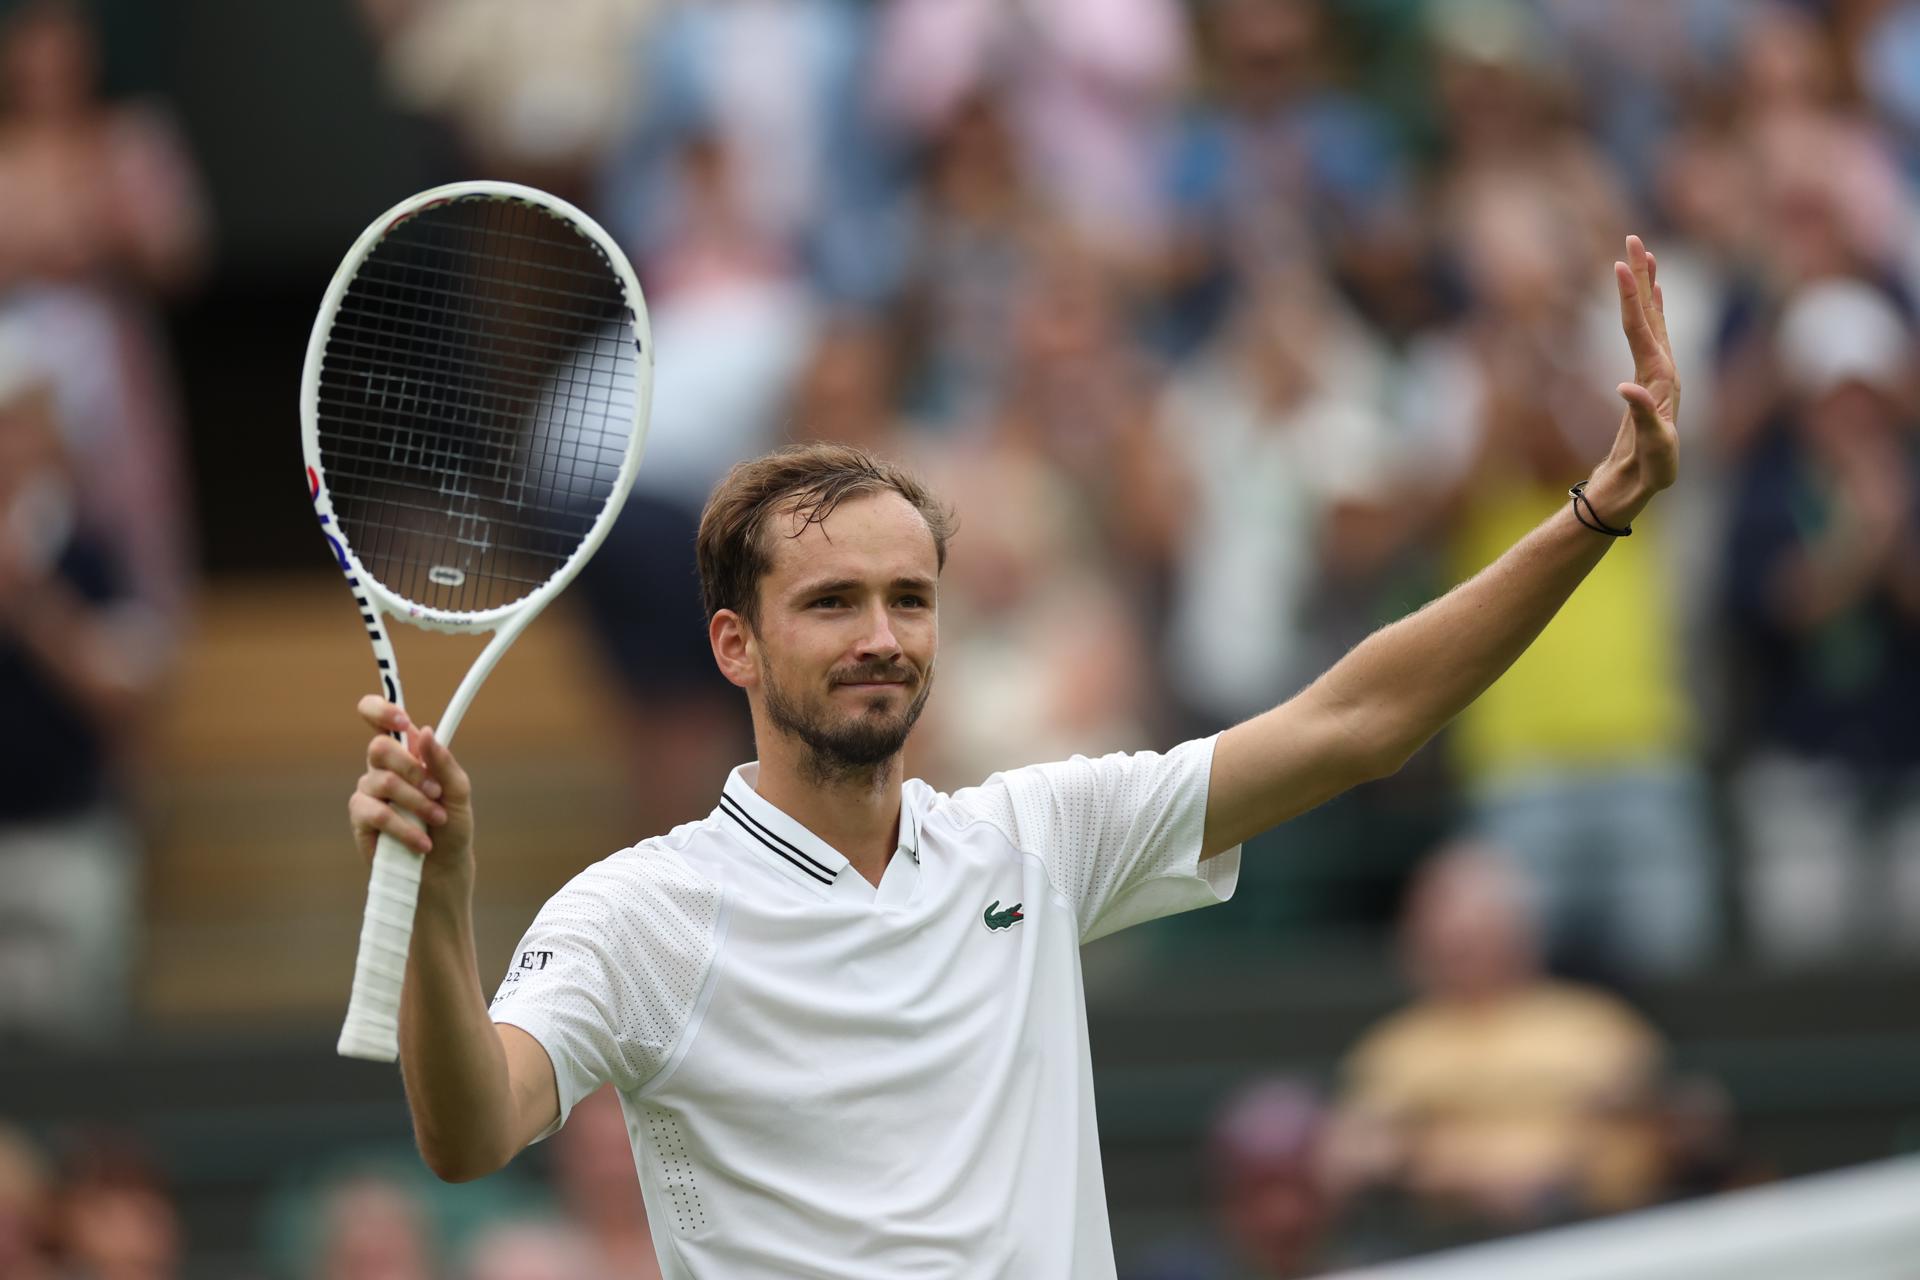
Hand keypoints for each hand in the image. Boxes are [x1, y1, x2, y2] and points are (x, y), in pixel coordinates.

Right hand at [348, 695, 474, 887]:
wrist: (444, 866)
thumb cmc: (451, 825)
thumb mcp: (458, 792)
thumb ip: (443, 762)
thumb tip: (424, 731)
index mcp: (407, 753)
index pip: (379, 718)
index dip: (382, 710)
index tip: (402, 721)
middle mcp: (383, 768)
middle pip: (379, 747)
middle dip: (412, 769)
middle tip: (436, 791)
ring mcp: (369, 792)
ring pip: (383, 781)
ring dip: (417, 802)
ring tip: (437, 819)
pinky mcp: (361, 819)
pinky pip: (377, 813)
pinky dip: (405, 827)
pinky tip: (422, 841)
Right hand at [1585, 235, 1680, 525]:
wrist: (1647, 486)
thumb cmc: (1651, 472)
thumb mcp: (1651, 450)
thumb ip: (1641, 418)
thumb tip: (1624, 386)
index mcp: (1662, 381)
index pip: (1642, 330)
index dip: (1631, 297)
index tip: (1621, 264)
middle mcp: (1665, 370)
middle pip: (1652, 314)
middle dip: (1644, 276)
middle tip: (1635, 238)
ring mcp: (1659, 373)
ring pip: (1652, 319)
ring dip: (1647, 285)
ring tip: (1642, 254)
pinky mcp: (1651, 379)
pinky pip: (1649, 334)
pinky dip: (1648, 309)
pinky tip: (1650, 295)